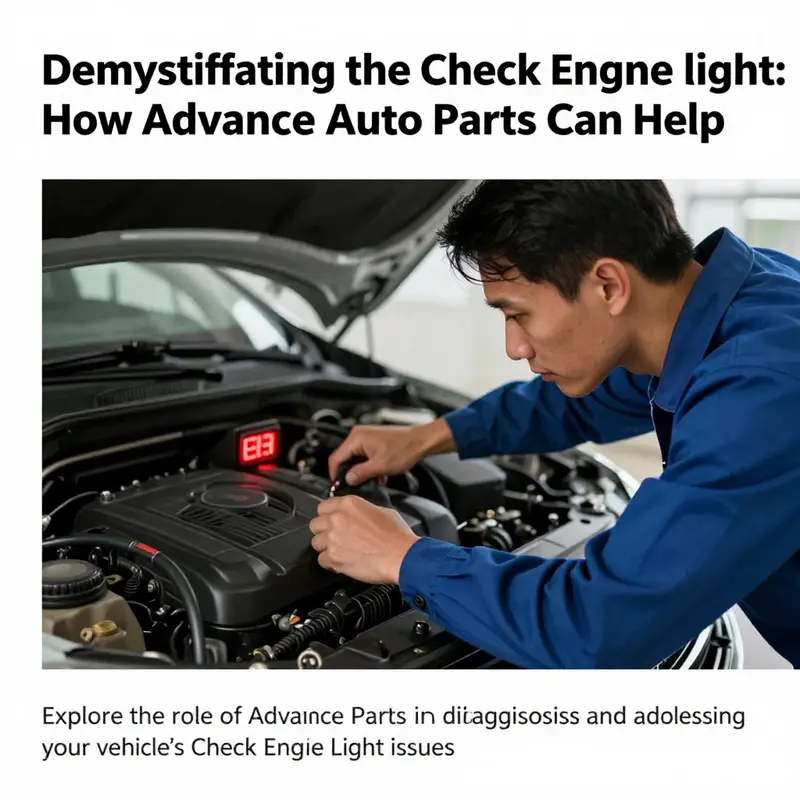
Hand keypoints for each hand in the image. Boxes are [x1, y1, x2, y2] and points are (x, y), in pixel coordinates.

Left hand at [308, 495, 419, 583]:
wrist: (401, 556)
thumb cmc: (397, 536)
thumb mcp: (383, 511)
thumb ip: (363, 510)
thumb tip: (358, 516)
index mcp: (349, 504)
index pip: (323, 507)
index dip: (328, 516)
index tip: (331, 522)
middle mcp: (338, 519)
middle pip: (315, 524)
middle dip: (324, 531)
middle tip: (336, 538)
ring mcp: (333, 538)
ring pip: (316, 543)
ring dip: (326, 547)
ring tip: (340, 551)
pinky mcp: (333, 557)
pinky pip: (321, 560)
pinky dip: (330, 562)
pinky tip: (342, 561)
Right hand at [328, 419, 455, 486]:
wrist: (422, 441)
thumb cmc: (405, 448)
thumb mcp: (380, 466)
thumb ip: (360, 474)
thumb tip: (347, 480)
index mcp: (356, 438)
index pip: (335, 458)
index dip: (335, 475)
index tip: (338, 486)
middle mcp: (358, 435)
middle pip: (344, 458)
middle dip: (351, 474)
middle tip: (357, 485)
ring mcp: (366, 437)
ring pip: (356, 459)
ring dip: (363, 472)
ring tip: (373, 480)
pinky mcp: (373, 441)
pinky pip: (365, 457)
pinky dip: (370, 467)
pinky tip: (380, 476)